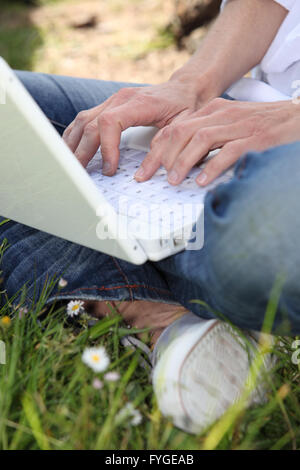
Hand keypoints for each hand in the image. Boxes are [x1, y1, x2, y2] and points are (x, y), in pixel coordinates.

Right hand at [62, 79, 202, 174]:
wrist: (185, 88)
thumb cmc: (185, 106)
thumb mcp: (183, 126)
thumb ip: (166, 145)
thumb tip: (145, 170)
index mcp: (139, 103)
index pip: (110, 122)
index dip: (106, 147)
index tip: (110, 169)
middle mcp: (120, 99)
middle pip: (91, 124)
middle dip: (84, 152)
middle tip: (81, 174)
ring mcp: (112, 101)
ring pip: (82, 120)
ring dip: (74, 144)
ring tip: (71, 166)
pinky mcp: (108, 106)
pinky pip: (85, 119)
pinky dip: (76, 135)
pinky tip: (73, 149)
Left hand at [134, 98, 299, 185]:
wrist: (296, 117)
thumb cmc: (262, 126)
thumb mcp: (228, 126)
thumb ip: (207, 138)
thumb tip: (182, 161)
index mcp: (212, 111)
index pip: (174, 128)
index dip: (155, 149)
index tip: (144, 169)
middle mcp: (222, 115)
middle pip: (180, 132)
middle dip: (160, 157)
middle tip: (148, 177)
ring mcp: (239, 126)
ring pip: (200, 140)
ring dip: (182, 162)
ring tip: (173, 180)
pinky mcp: (256, 138)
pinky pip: (229, 151)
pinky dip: (212, 167)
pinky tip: (201, 180)